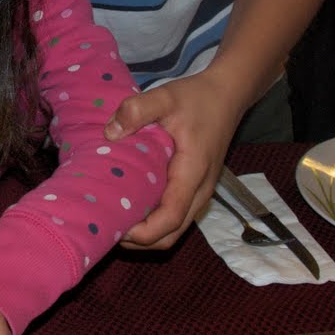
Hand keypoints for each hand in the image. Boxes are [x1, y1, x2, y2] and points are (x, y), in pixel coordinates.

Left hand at [106, 71, 243, 249]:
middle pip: (171, 234)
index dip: (143, 232)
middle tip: (107, 226)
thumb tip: (110, 133)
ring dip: (146, 233)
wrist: (227, 95)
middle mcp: (200, 190)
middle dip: (140, 240)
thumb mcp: (165, 96)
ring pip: (174, 229)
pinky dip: (154, 222)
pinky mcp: (196, 189)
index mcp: (192, 173)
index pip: (170, 218)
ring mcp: (200, 192)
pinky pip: (176, 216)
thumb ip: (137, 110)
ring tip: (115, 220)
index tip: (115, 228)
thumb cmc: (197, 98)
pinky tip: (131, 208)